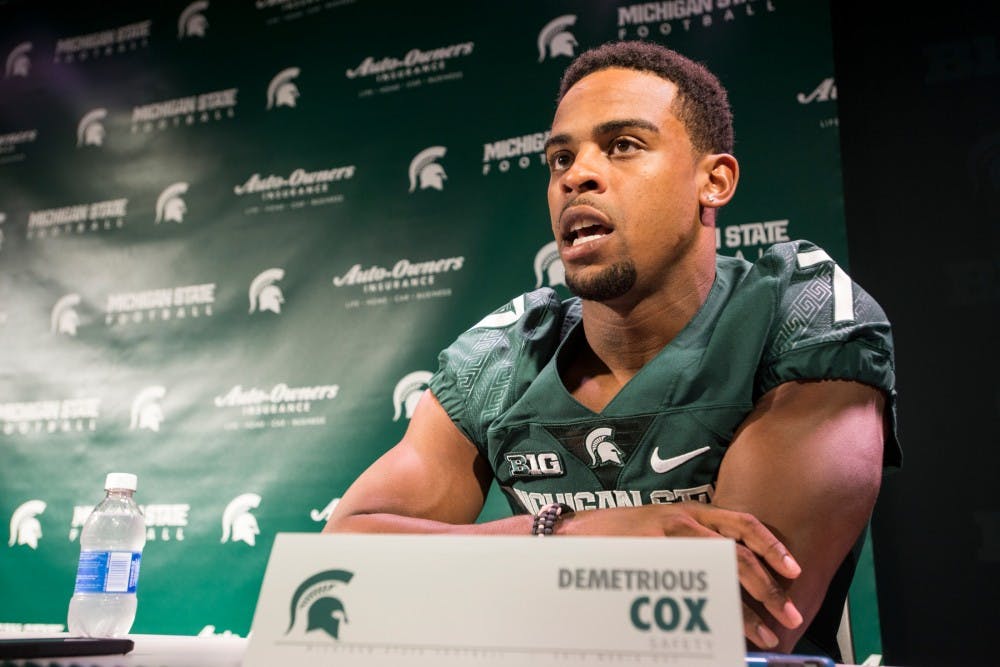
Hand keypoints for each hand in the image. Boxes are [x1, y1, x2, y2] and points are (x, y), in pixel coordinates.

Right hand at [560, 502, 802, 647]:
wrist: (574, 531)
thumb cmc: (620, 532)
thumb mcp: (663, 523)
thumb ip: (696, 537)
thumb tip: (733, 569)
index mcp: (692, 512)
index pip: (744, 524)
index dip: (773, 546)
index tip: (794, 570)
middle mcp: (684, 523)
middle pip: (740, 556)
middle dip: (770, 589)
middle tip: (790, 613)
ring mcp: (666, 543)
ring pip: (721, 577)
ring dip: (746, 611)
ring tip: (764, 634)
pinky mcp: (650, 564)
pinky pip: (691, 593)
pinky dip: (712, 616)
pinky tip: (720, 633)